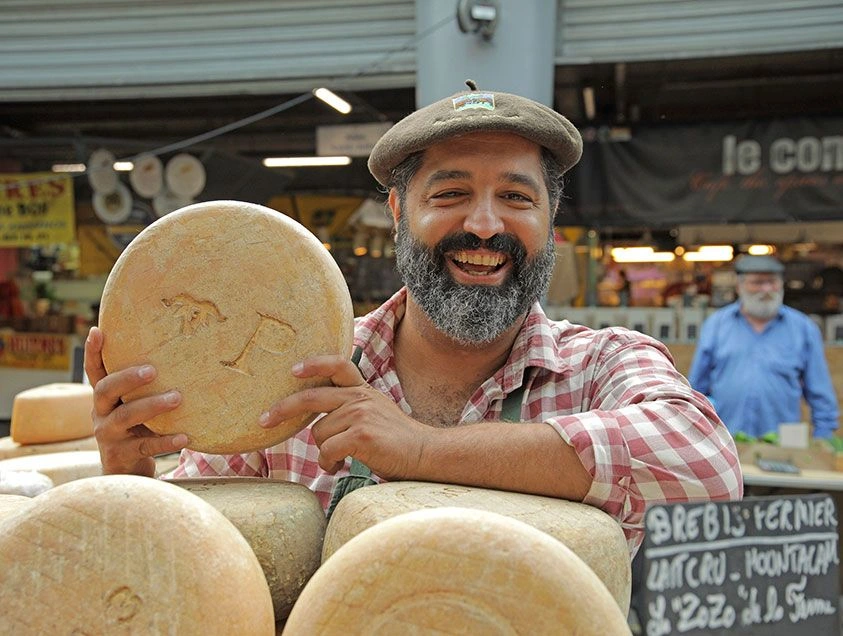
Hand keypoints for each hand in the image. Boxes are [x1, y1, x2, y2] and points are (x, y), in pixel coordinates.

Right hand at [84, 327, 187, 476]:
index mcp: (104, 399)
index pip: (94, 372)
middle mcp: (101, 414)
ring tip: (177, 398)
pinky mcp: (123, 456)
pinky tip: (185, 437)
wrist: (128, 473)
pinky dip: (166, 441)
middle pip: (105, 390)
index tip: (97, 331)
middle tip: (153, 370)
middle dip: (127, 378)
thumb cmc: (137, 429)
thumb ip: (142, 388)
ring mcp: (109, 436)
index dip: (93, 353)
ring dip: (152, 406)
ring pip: (125, 416)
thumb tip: (174, 355)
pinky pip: (145, 446)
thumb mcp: (133, 406)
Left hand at [260, 355, 432, 478]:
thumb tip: (316, 422)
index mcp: (363, 390)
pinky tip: (340, 466)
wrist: (425, 454)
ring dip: (323, 451)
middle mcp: (360, 398)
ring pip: (318, 433)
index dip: (313, 364)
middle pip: (311, 397)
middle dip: (282, 409)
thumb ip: (351, 408)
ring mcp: (361, 415)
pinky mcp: (361, 436)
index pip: (337, 364)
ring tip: (339, 459)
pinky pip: (327, 451)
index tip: (292, 370)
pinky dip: (329, 464)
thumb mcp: (375, 413)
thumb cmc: (396, 441)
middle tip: (264, 419)